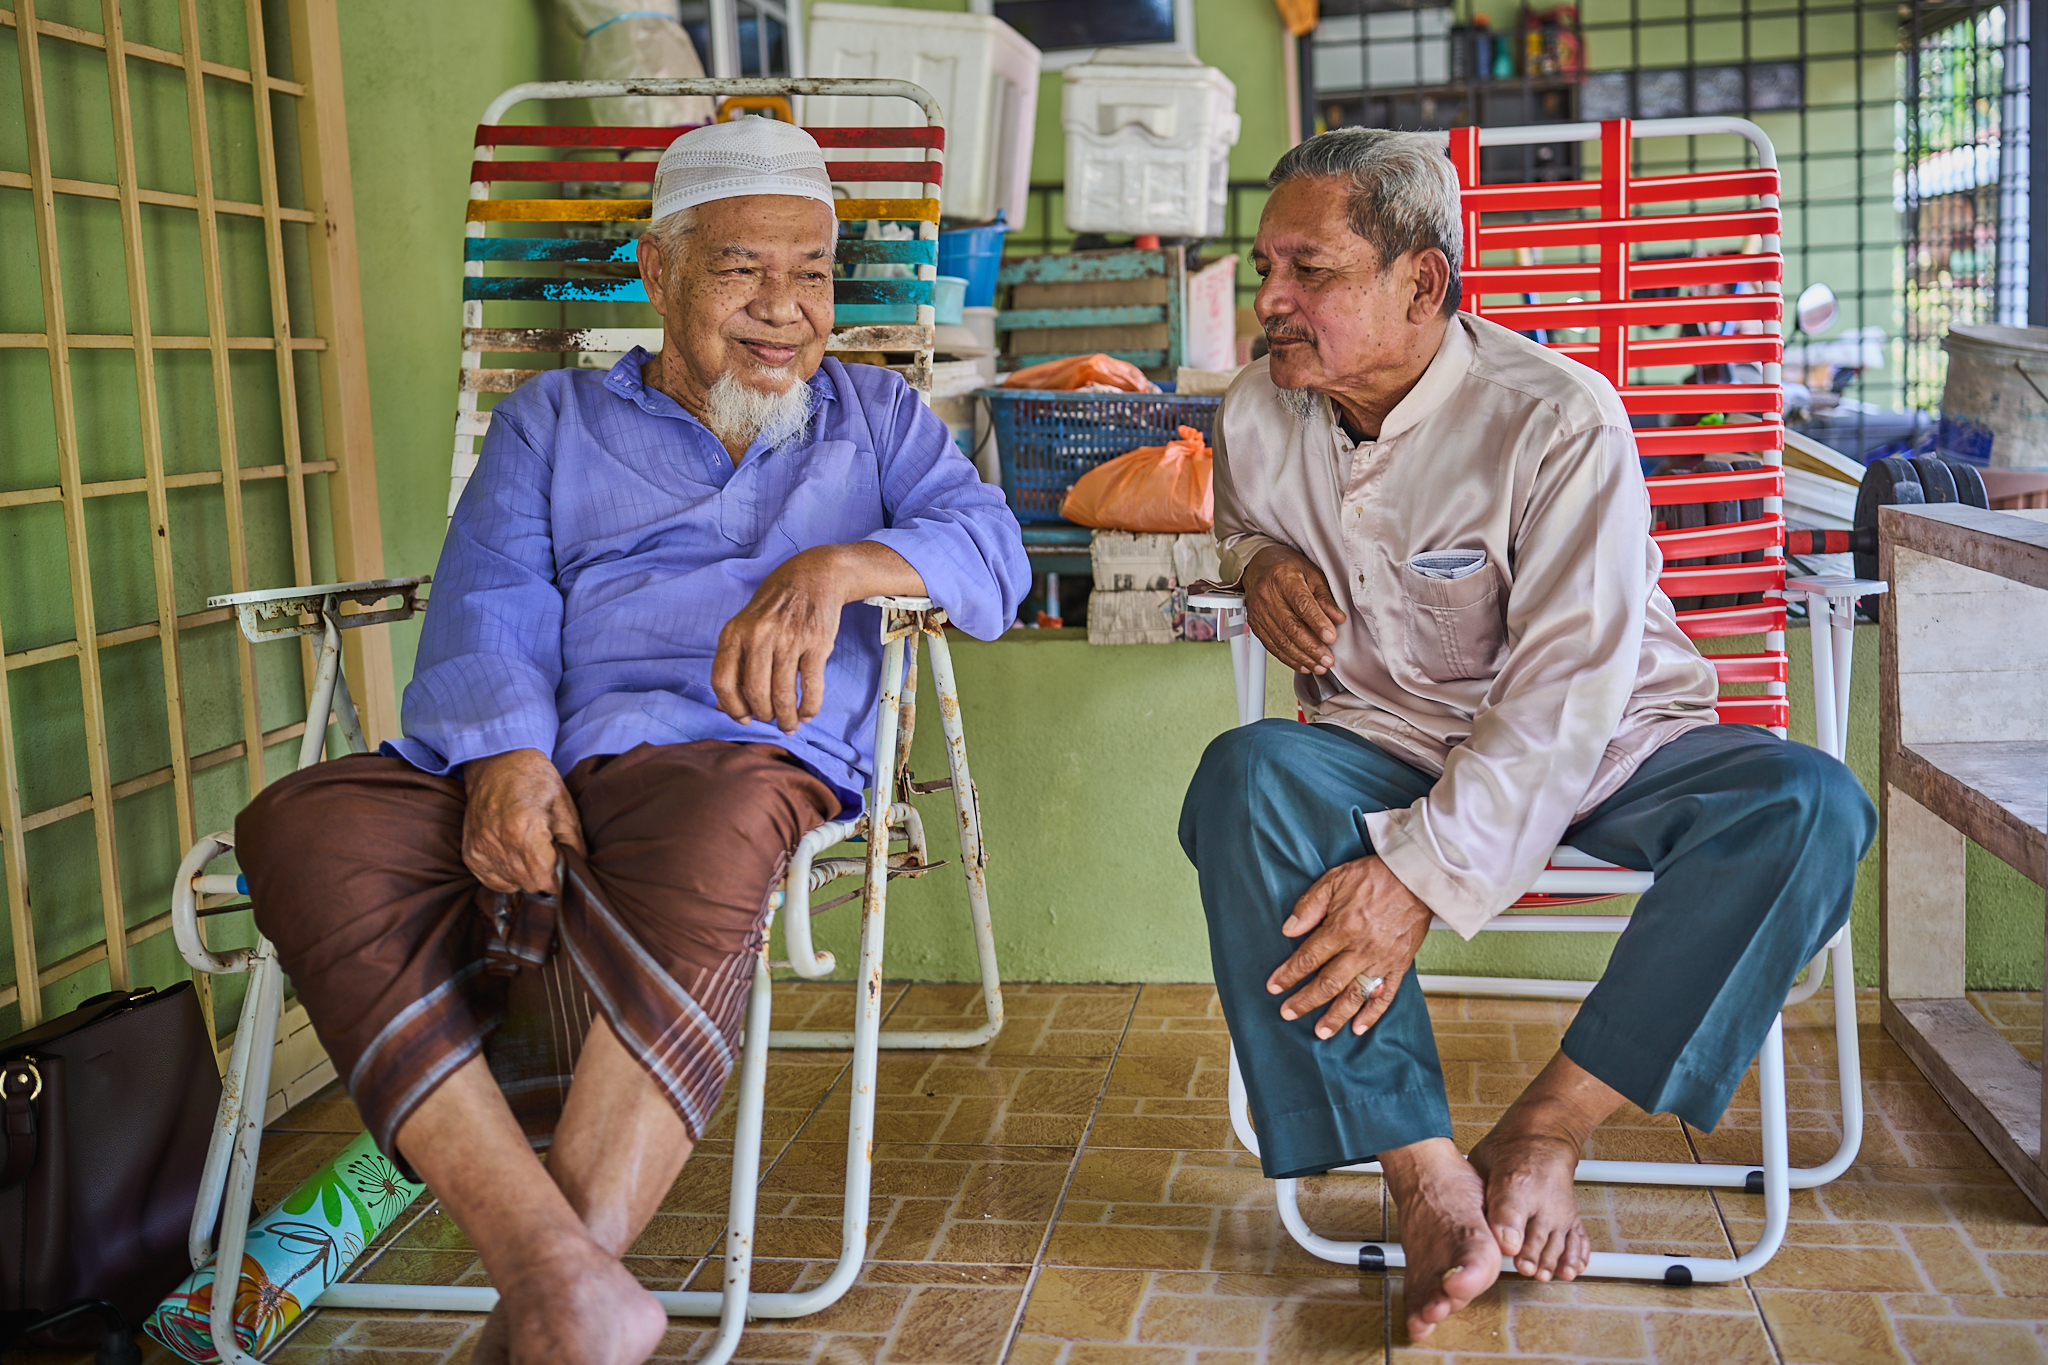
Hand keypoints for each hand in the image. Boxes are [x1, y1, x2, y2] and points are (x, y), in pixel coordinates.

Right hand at [463, 748, 584, 894]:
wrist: (497, 762)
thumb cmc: (535, 780)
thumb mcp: (563, 806)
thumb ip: (573, 842)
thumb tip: (580, 871)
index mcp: (523, 830)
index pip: (545, 879)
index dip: (559, 878)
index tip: (563, 866)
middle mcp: (497, 843)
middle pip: (529, 883)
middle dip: (544, 876)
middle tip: (549, 856)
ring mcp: (480, 848)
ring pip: (511, 884)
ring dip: (525, 876)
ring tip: (531, 852)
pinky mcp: (470, 852)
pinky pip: (490, 880)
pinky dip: (505, 875)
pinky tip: (514, 856)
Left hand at [713, 546, 857, 733]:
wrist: (814, 575)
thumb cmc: (776, 604)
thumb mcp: (745, 625)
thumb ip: (735, 662)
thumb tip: (724, 706)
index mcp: (734, 632)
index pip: (723, 681)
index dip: (732, 708)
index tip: (744, 719)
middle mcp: (759, 635)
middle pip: (755, 693)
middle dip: (764, 715)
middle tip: (771, 719)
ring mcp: (789, 639)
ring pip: (783, 694)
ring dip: (787, 718)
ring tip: (790, 724)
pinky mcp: (816, 643)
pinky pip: (811, 686)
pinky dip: (809, 707)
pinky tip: (807, 713)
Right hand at [1242, 545, 1345, 675]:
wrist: (1259, 566)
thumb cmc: (1287, 568)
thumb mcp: (1311, 573)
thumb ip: (1325, 597)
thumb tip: (1338, 618)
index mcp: (1283, 577)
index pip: (1302, 604)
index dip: (1317, 623)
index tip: (1332, 637)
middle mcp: (1267, 595)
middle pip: (1290, 626)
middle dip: (1311, 647)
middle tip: (1328, 659)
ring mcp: (1258, 611)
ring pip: (1281, 640)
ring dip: (1302, 657)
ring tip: (1320, 666)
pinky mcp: (1255, 624)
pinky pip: (1272, 646)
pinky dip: (1289, 658)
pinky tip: (1303, 664)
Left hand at [1268, 855, 1433, 1038]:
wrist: (1416, 876)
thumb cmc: (1376, 875)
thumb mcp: (1335, 879)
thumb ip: (1310, 905)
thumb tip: (1289, 930)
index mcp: (1342, 927)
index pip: (1309, 958)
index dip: (1289, 974)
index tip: (1275, 986)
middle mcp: (1361, 948)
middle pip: (1327, 983)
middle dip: (1305, 1001)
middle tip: (1288, 1013)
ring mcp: (1382, 959)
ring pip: (1355, 995)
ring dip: (1336, 1016)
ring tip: (1320, 1032)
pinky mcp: (1400, 964)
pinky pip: (1386, 995)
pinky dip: (1372, 1014)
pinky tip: (1359, 1027)